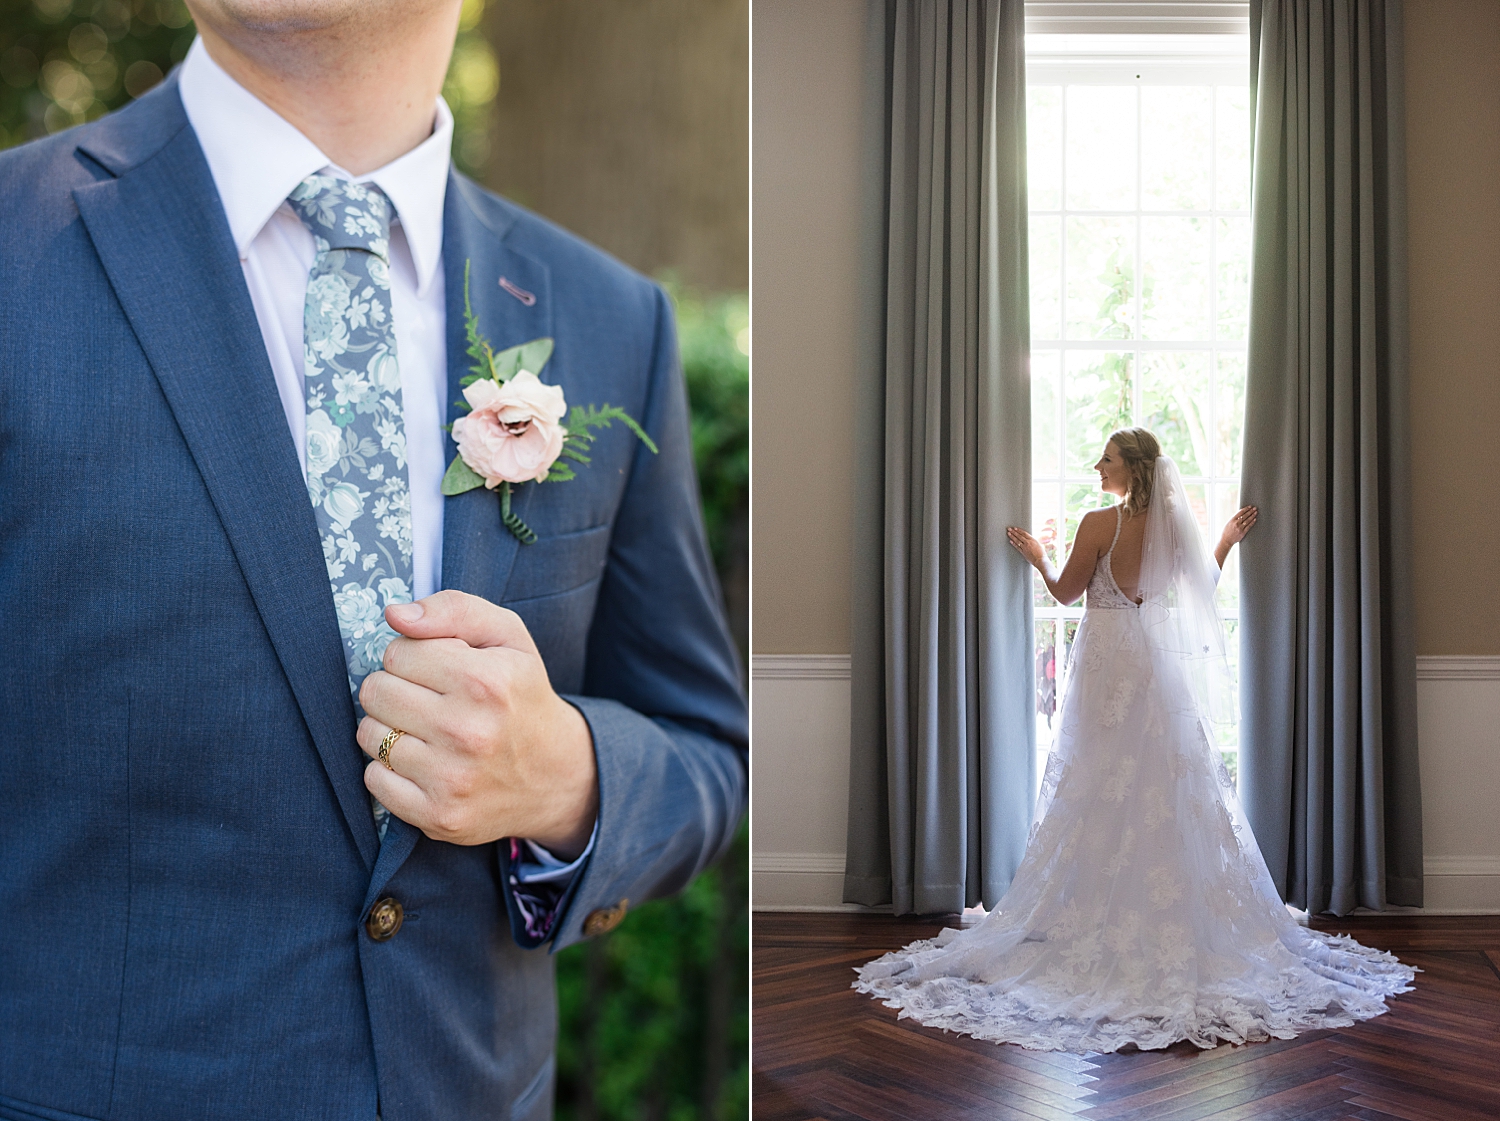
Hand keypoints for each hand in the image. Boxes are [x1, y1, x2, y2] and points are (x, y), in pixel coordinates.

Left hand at [356, 590, 597, 857]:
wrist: (556, 775)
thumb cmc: (521, 695)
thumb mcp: (508, 637)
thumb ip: (454, 609)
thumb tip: (395, 615)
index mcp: (486, 681)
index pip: (397, 652)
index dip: (414, 655)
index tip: (437, 668)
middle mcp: (468, 732)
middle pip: (375, 691)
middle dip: (395, 688)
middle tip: (427, 698)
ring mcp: (452, 779)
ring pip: (369, 735)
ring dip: (389, 728)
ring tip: (425, 730)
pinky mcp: (438, 815)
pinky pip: (374, 779)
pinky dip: (389, 769)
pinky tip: (422, 762)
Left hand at [1006, 526, 1044, 567]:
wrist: (1040, 560)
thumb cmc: (1041, 553)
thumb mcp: (1038, 544)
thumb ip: (1032, 541)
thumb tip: (1029, 539)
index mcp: (1032, 540)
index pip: (1024, 533)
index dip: (1019, 530)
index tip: (1015, 528)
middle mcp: (1028, 542)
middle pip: (1019, 536)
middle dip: (1014, 532)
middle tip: (1009, 529)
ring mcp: (1025, 547)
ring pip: (1017, 541)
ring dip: (1012, 537)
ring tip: (1008, 533)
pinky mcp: (1023, 552)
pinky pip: (1017, 547)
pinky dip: (1013, 544)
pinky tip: (1010, 541)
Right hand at [1220, 505, 1257, 546]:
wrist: (1225, 540)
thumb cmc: (1226, 531)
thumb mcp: (1228, 523)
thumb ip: (1234, 519)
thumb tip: (1241, 514)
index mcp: (1232, 520)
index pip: (1240, 512)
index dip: (1246, 509)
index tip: (1249, 506)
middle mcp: (1236, 523)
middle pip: (1245, 515)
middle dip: (1250, 511)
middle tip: (1255, 508)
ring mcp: (1240, 528)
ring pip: (1248, 520)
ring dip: (1252, 516)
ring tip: (1256, 512)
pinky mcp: (1243, 533)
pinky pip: (1249, 526)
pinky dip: (1252, 522)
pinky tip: (1255, 519)